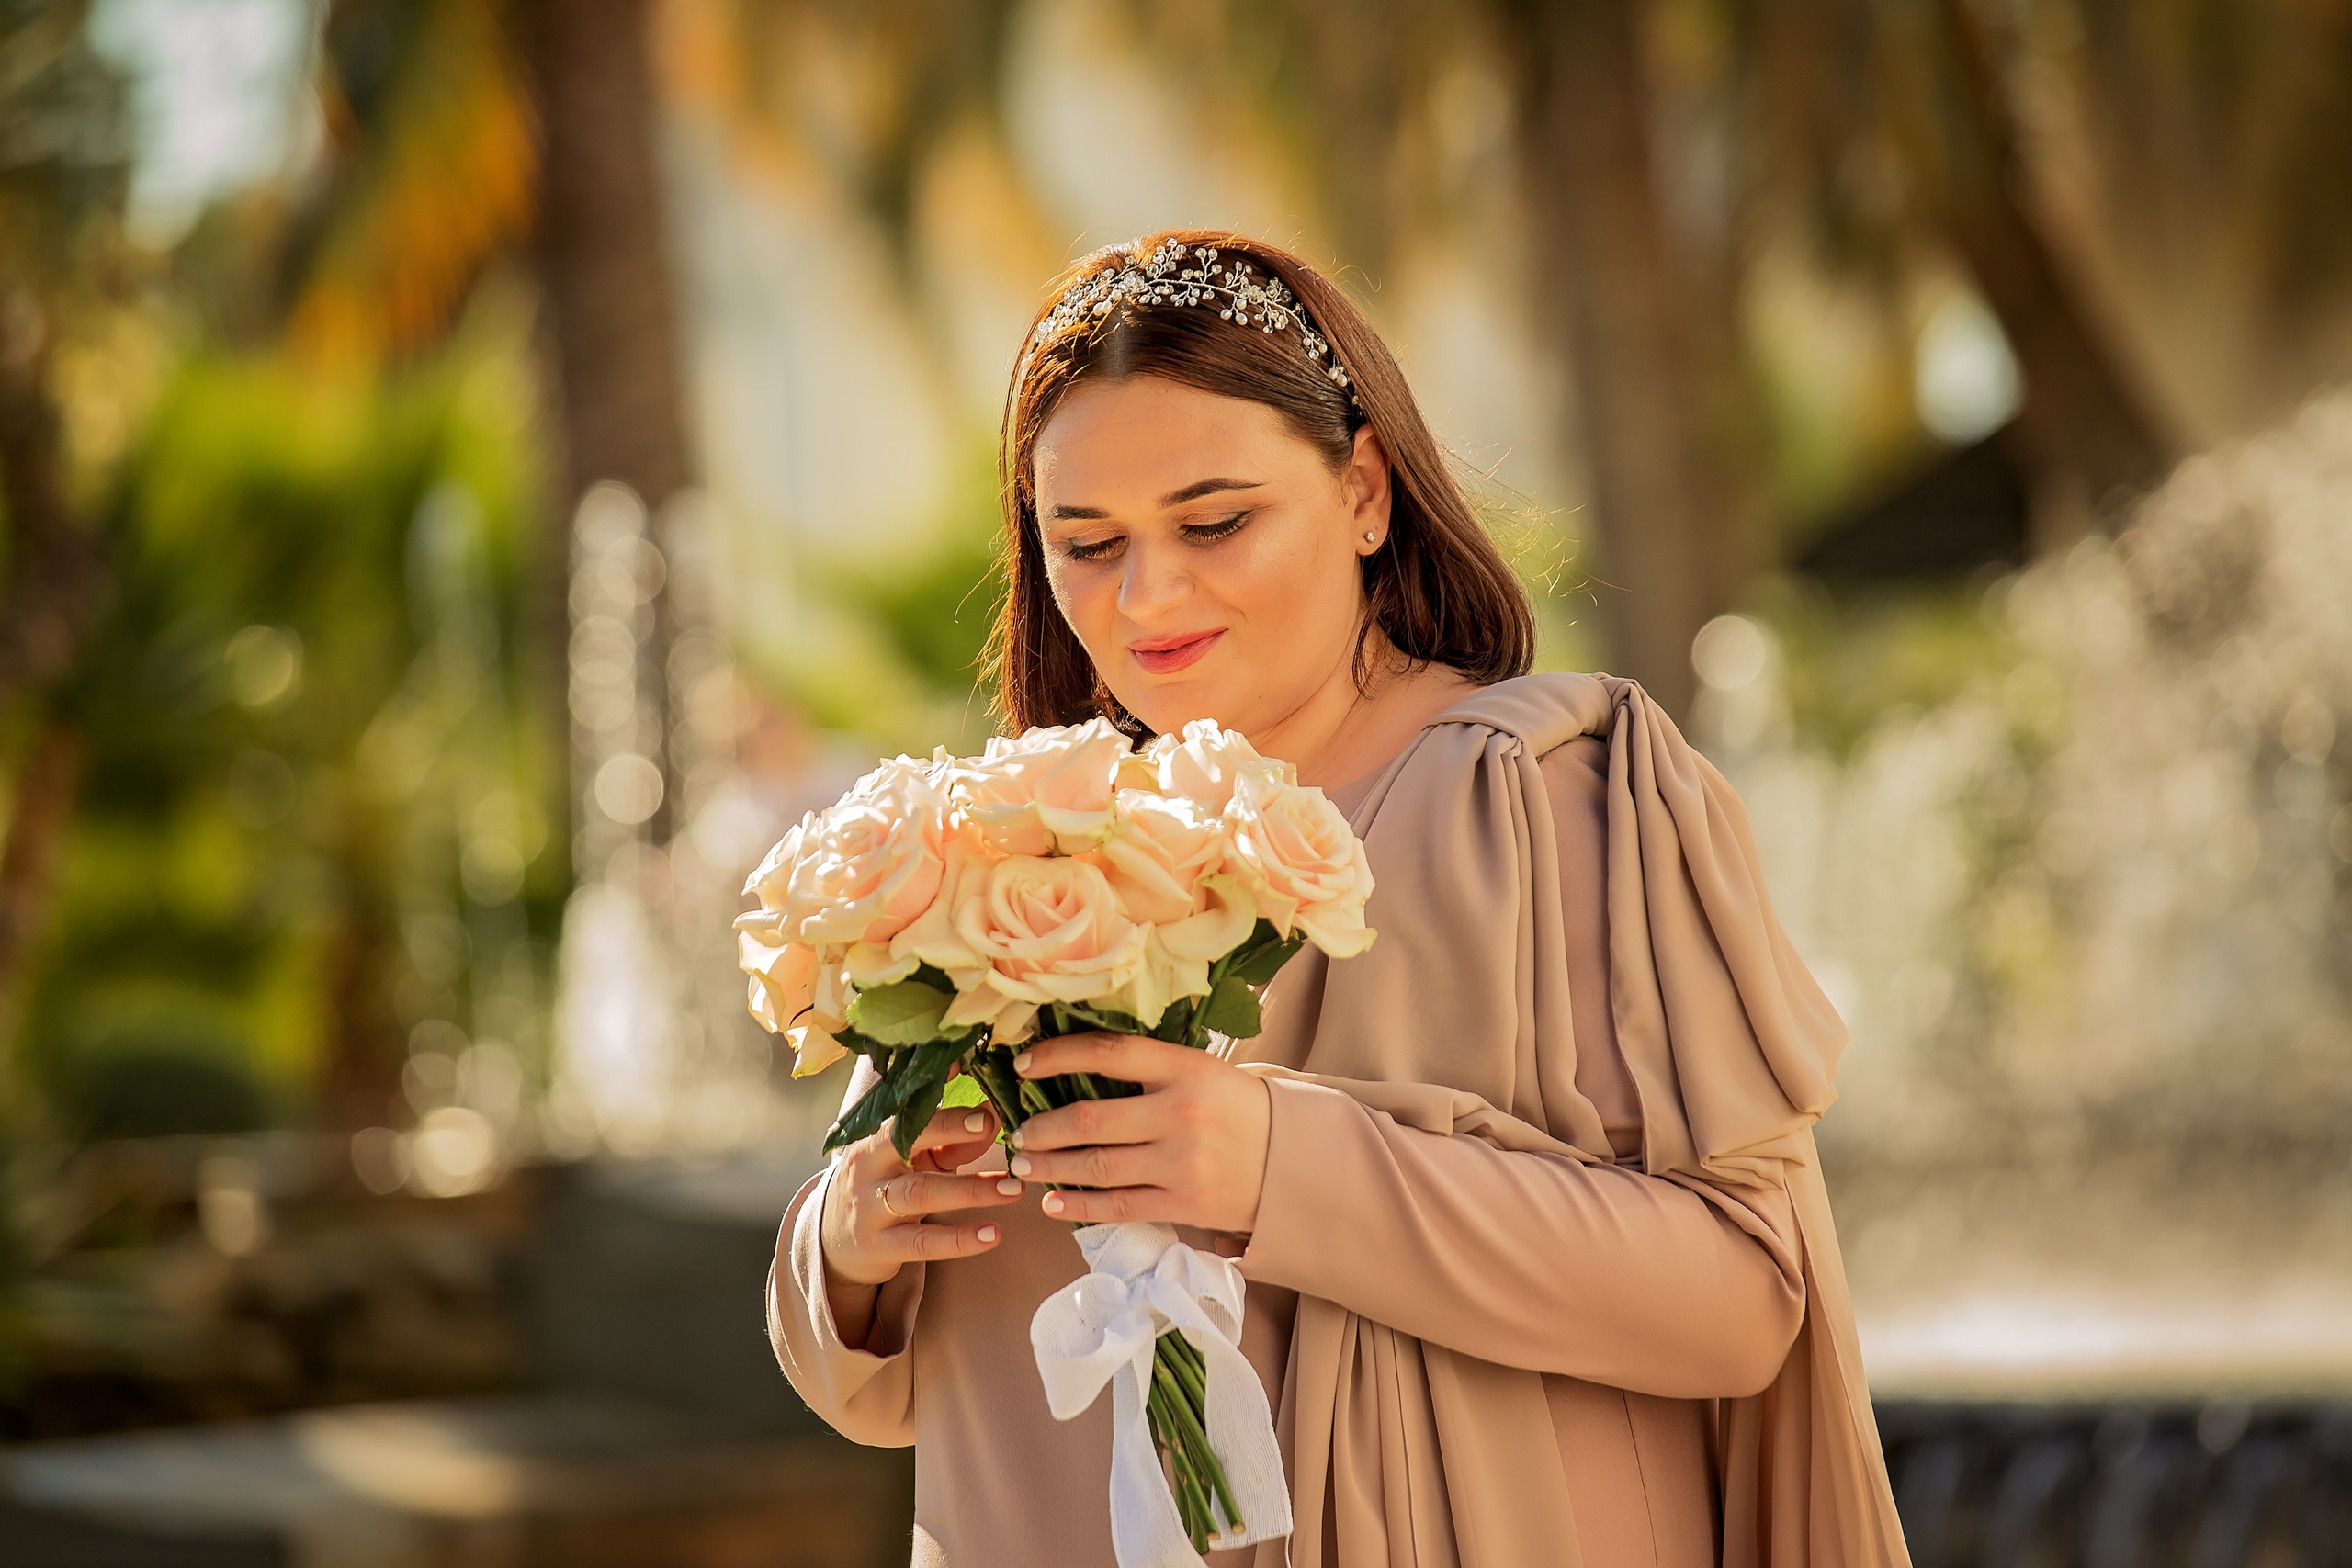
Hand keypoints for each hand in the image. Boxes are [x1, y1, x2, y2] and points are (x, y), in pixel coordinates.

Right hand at [819, 1094, 1021, 1344]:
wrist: (834, 1239)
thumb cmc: (885, 1186)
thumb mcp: (912, 1160)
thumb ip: (950, 1141)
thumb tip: (993, 1119)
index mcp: (875, 1138)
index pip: (909, 1118)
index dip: (947, 1115)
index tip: (986, 1114)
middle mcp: (868, 1169)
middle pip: (907, 1148)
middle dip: (953, 1137)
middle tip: (998, 1135)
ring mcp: (870, 1209)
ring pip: (920, 1195)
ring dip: (971, 1191)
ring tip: (1014, 1189)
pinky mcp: (879, 1247)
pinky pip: (922, 1243)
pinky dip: (960, 1240)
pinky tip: (993, 1234)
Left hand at [1008, 1033, 1272, 1234]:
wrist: (1296, 1163)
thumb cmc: (1240, 1111)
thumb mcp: (1205, 1073)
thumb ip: (1152, 1071)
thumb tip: (1079, 1070)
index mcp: (1186, 1069)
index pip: (1108, 1053)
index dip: (1057, 1056)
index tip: (1023, 1066)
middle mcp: (1180, 1113)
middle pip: (1091, 1119)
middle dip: (1042, 1129)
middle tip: (1018, 1134)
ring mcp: (1181, 1163)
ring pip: (1096, 1166)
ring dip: (1050, 1167)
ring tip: (1024, 1166)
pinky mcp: (1184, 1203)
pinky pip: (1117, 1206)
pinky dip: (1078, 1206)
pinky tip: (1052, 1204)